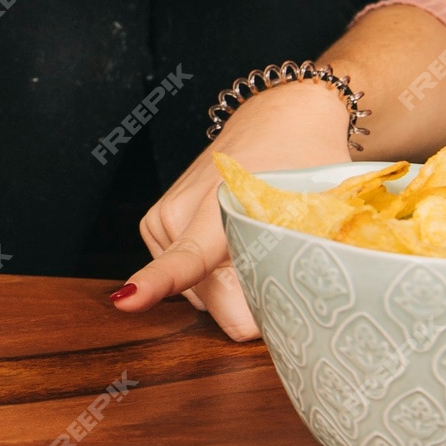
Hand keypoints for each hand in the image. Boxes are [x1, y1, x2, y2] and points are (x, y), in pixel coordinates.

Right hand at [115, 81, 351, 339]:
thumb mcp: (318, 215)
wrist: (274, 121)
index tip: (127, 301)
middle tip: (281, 261)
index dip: (156, 284)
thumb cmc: (300, 164)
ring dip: (233, 286)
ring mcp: (161, 221)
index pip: (184, 258)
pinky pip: (189, 280)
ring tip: (255, 243)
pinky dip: (215, 276)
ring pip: (201, 294)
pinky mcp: (155, 225)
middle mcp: (177, 216)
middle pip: (213, 302)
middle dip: (250, 301)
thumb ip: (302, 268)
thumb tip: (270, 325)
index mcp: (217, 207)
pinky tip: (234, 245)